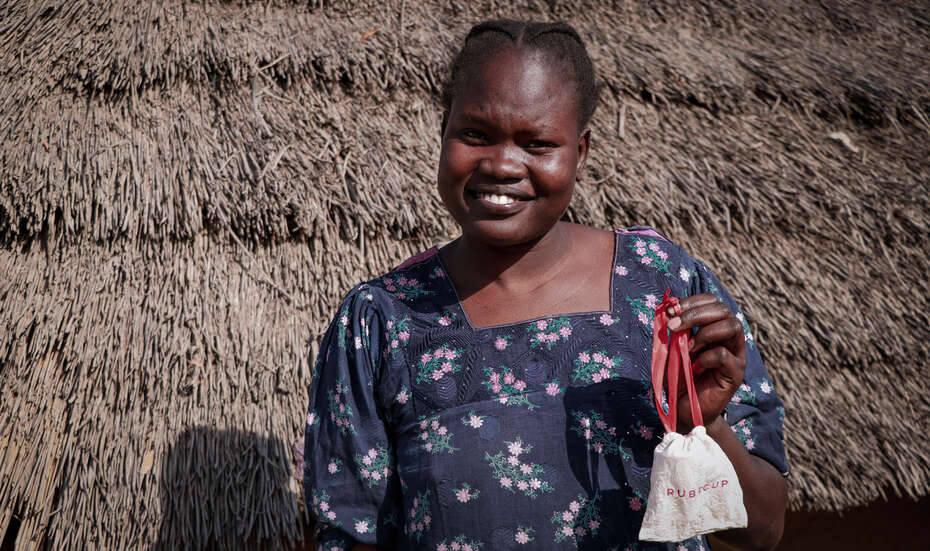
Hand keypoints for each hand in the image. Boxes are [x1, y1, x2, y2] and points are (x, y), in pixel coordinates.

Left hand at [666, 293, 745, 429]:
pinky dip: (706, 357)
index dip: (693, 302)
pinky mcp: (736, 373)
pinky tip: (695, 366)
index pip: (713, 302)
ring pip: (732, 326)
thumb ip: (674, 330)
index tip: (672, 310)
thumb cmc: (678, 376)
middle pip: (724, 310)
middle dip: (695, 314)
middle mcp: (729, 337)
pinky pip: (725, 354)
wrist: (684, 408)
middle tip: (673, 326)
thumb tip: (668, 309)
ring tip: (688, 347)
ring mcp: (736, 354)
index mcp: (714, 327)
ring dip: (705, 332)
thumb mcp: (672, 348)